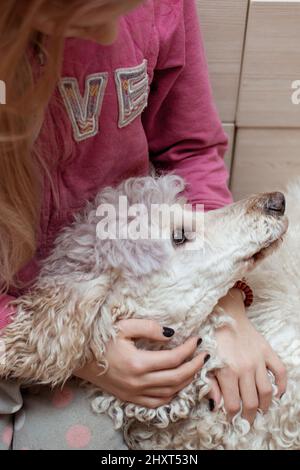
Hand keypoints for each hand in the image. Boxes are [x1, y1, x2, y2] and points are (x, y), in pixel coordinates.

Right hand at [74, 318, 209, 407]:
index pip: (174, 359)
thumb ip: (150, 328)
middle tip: (204, 355)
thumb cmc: (100, 338)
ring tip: (195, 368)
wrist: (78, 357)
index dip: (189, 349)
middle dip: (194, 366)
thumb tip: (172, 334)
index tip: (197, 339)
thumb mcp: (124, 326)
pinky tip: (177, 384)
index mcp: (137, 363)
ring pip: (169, 392)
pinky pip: (156, 402)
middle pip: (176, 378)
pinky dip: (171, 394)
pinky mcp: (129, 398)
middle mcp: (138, 382)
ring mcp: (133, 393)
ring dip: (186, 381)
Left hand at [209, 288, 286, 423]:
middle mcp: (245, 368)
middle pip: (251, 402)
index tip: (231, 419)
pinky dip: (282, 385)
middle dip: (248, 416)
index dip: (232, 416)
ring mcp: (258, 360)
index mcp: (227, 371)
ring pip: (267, 392)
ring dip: (264, 406)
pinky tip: (277, 394)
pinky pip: (280, 372)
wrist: (222, 312)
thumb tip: (216, 406)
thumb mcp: (204, 361)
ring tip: (259, 411)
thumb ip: (210, 384)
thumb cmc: (210, 336)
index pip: (233, 404)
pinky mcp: (267, 351)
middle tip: (246, 421)